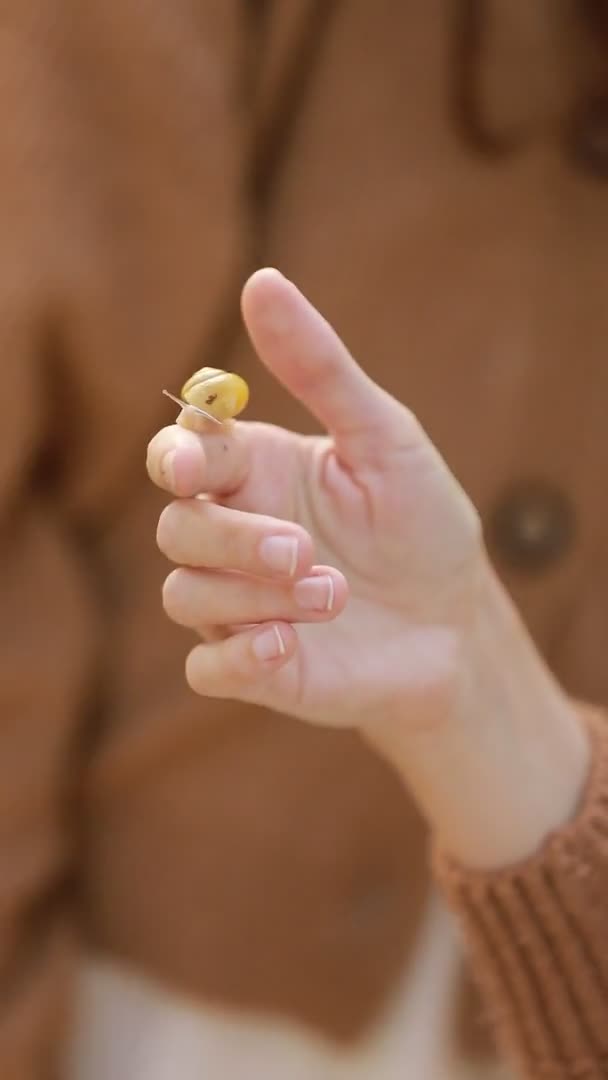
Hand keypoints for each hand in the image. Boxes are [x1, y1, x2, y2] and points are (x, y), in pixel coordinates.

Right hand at [147, 268, 588, 866]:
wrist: (458, 626)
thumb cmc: (421, 526)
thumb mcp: (384, 439)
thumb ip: (321, 369)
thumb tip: (262, 280)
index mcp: (256, 472)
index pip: (184, 451)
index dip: (178, 453)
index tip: (197, 461)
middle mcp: (233, 535)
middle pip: (176, 526)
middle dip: (231, 537)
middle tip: (301, 550)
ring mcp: (238, 605)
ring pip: (186, 594)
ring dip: (251, 596)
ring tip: (334, 595)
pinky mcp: (254, 667)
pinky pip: (205, 668)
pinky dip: (236, 659)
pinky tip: (286, 648)